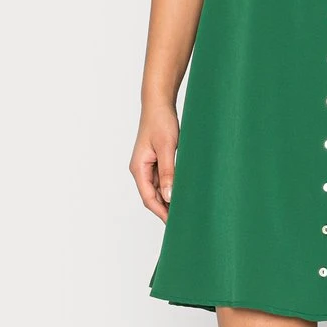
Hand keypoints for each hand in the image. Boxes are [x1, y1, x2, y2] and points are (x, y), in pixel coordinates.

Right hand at [129, 103, 179, 223]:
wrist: (159, 103)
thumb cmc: (160, 121)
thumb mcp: (167, 147)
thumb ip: (168, 172)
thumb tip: (169, 196)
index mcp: (139, 168)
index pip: (149, 198)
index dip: (161, 212)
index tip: (174, 222)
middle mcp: (141, 169)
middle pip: (153, 195)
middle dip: (166, 207)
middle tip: (184, 218)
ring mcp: (148, 165)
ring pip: (159, 187)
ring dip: (170, 196)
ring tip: (186, 206)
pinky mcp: (156, 160)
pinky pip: (163, 178)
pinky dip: (172, 185)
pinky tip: (184, 189)